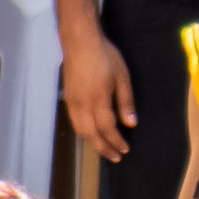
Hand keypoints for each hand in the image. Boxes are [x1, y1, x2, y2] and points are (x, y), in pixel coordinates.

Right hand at [60, 13, 133, 157]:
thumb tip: (131, 123)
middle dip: (104, 148)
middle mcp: (82, 104)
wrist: (79, 41)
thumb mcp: (122, 76)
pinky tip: (91, 133)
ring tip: (105, 149)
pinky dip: (84, 132)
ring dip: (93, 143)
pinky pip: (74, 122)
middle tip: (116, 157)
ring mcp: (72, 102)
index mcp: (98, 99)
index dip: (116, 141)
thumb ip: (126, 101)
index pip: (107, 128)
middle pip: (92, 134)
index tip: (125, 149)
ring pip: (81, 130)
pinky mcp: (67, 97)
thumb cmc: (105, 55)